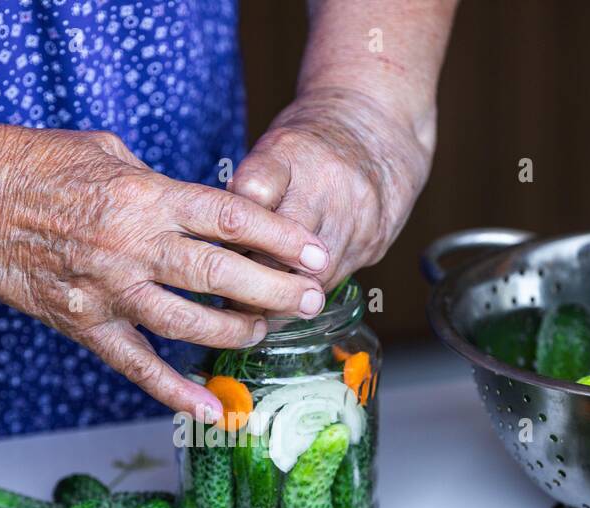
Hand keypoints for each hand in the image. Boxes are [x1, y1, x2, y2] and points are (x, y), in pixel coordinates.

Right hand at [0, 124, 330, 417]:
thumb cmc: (33, 165)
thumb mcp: (107, 152)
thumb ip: (159, 184)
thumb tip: (197, 206)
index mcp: (144, 195)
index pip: (230, 217)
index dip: (281, 238)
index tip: (317, 252)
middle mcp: (131, 246)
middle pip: (221, 274)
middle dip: (275, 290)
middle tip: (312, 300)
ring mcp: (107, 290)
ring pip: (187, 323)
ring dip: (235, 333)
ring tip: (266, 333)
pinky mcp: (83, 324)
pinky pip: (136, 365)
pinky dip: (173, 392)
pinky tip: (209, 410)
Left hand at [229, 88, 433, 288]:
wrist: (375, 127)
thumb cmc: (308, 149)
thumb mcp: (273, 151)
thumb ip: (246, 194)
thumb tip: (214, 247)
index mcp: (289, 152)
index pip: (252, 193)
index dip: (234, 228)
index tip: (221, 248)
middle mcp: (326, 181)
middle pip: (281, 247)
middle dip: (255, 274)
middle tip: (234, 290)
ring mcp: (355, 212)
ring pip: (310, 275)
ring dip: (283, 291)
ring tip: (261, 296)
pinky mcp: (374, 239)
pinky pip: (335, 279)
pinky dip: (310, 288)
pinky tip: (297, 287)